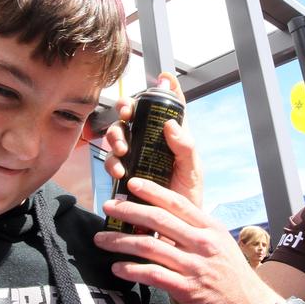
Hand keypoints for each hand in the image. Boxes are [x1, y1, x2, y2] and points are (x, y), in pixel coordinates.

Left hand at [93, 176, 280, 303]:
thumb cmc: (233, 275)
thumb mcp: (221, 243)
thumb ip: (196, 230)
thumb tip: (168, 216)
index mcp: (210, 228)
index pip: (177, 202)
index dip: (152, 191)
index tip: (132, 184)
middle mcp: (202, 243)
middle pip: (158, 220)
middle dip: (128, 211)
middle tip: (107, 207)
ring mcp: (194, 266)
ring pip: (149, 247)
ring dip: (120, 241)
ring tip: (101, 239)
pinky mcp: (187, 289)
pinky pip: (152, 275)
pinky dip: (131, 270)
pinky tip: (117, 267)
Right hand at [104, 72, 202, 207]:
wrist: (175, 226)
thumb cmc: (188, 195)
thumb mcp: (192, 169)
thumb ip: (185, 147)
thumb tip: (171, 124)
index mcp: (172, 137)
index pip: (170, 107)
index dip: (167, 89)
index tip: (164, 77)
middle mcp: (150, 142)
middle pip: (134, 115)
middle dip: (125, 108)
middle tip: (126, 114)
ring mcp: (135, 156)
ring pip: (118, 134)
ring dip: (116, 136)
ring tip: (121, 149)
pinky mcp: (124, 173)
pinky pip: (111, 162)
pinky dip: (112, 162)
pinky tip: (119, 170)